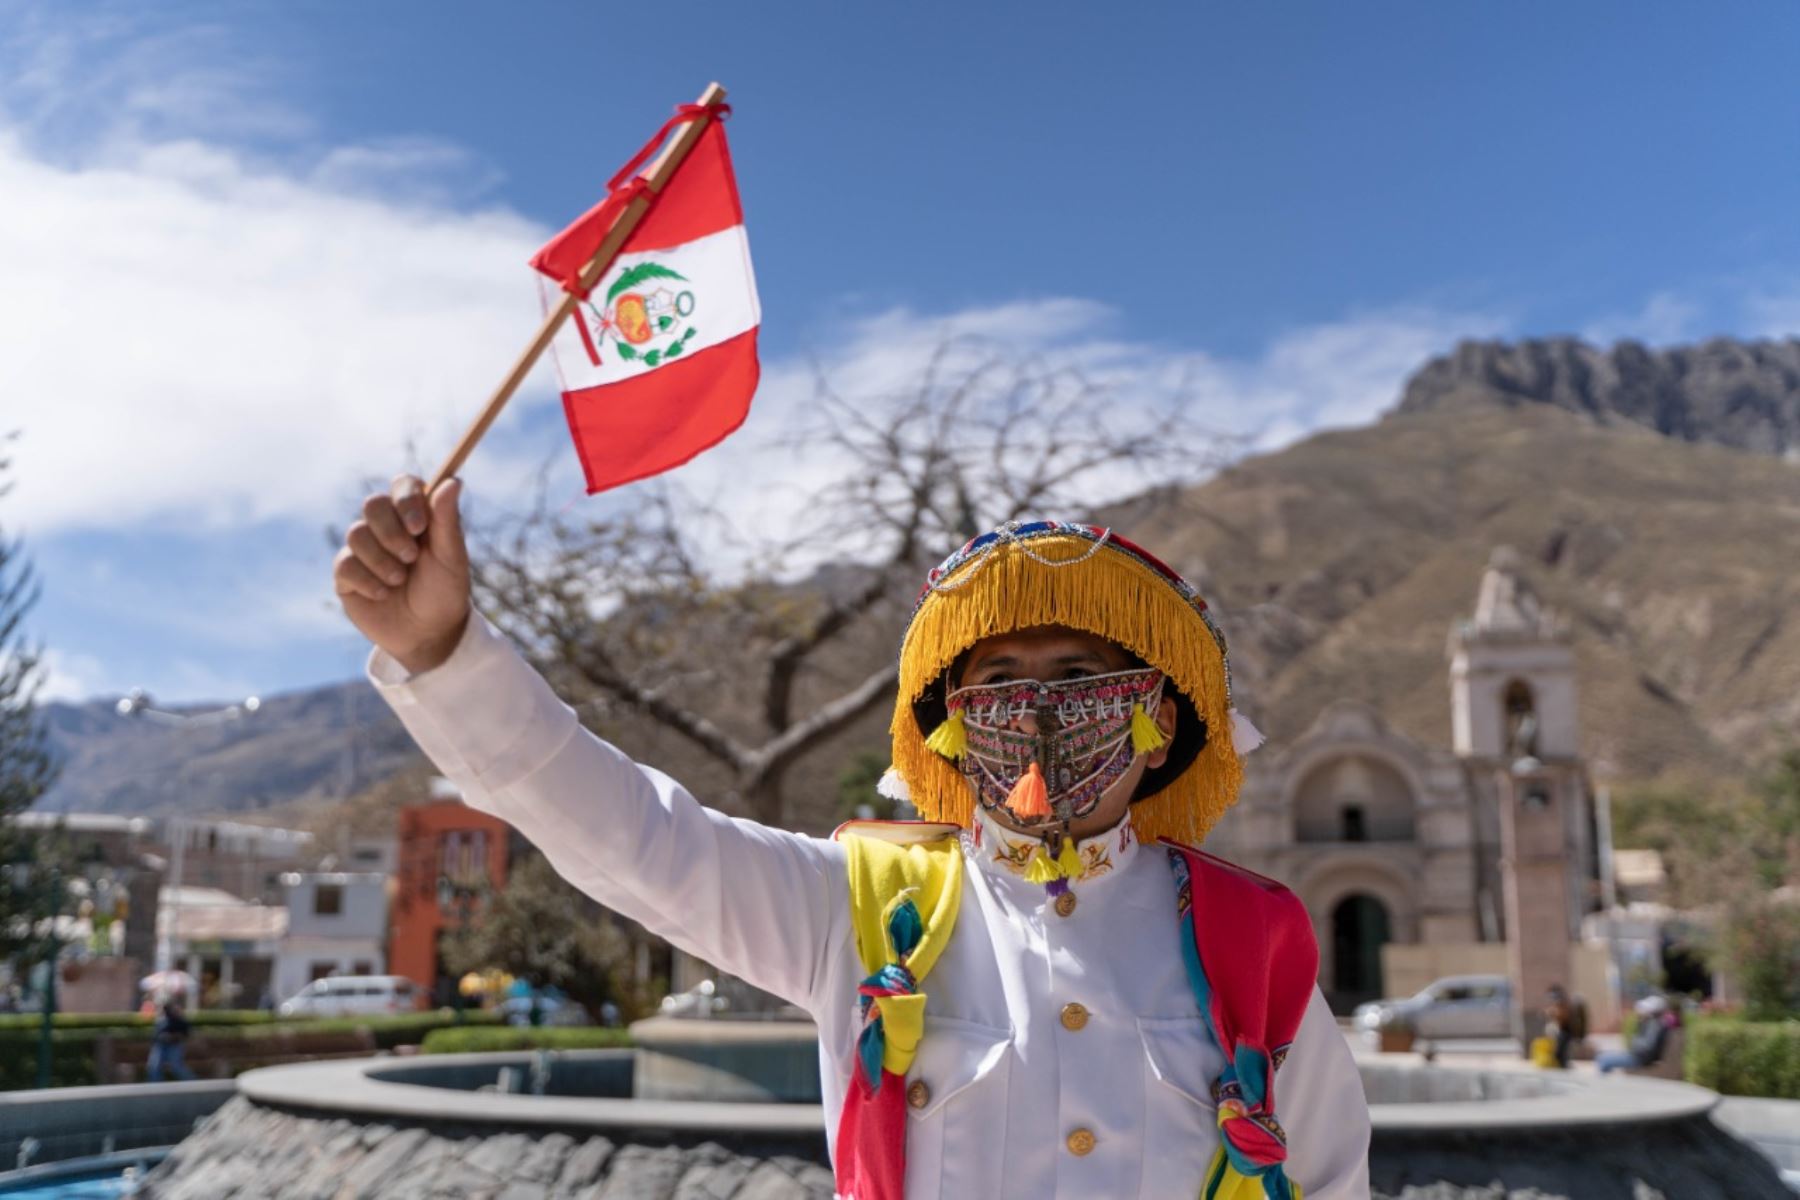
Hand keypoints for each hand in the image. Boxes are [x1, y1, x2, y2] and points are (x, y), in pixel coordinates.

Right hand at [334, 475, 470, 673]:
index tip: (419, 526)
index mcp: (415, 516)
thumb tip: (455, 480)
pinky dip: (368, 580)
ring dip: (382, 560)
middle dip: (391, 533)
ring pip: (356, 533)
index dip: (406, 499)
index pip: (403, 484)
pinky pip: (345, 563)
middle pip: (373, 503)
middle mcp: (387, 527)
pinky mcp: (346, 574)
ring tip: (400, 580)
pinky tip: (384, 594)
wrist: (428, 634)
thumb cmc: (444, 591)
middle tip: (411, 558)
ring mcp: (364, 549)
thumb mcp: (451, 557)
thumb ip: (447, 520)